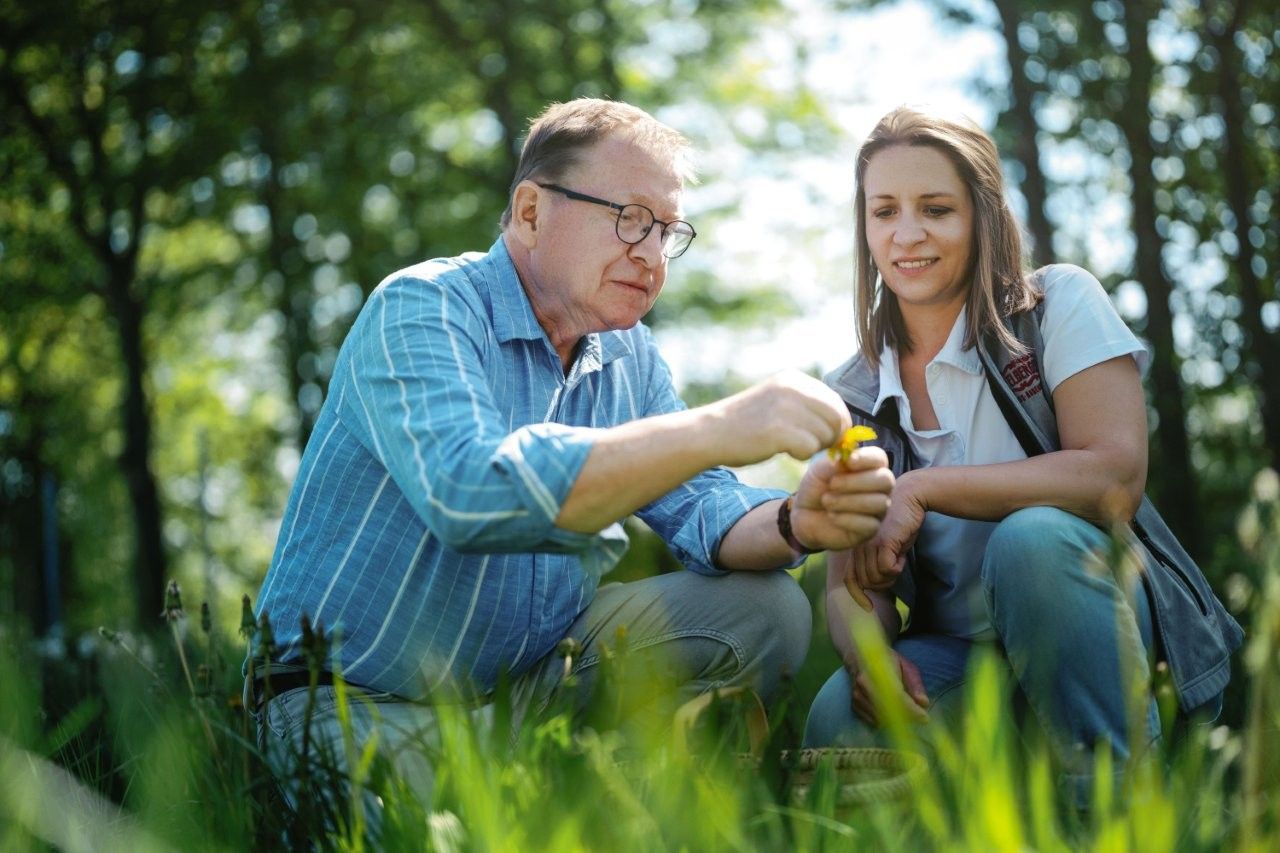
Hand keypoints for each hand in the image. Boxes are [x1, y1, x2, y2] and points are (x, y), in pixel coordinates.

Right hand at [702, 371, 850, 466]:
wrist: (711, 433)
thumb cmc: (747, 423)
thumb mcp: (779, 401)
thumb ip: (808, 405)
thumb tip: (846, 425)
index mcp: (795, 379)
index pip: (836, 402)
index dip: (836, 424)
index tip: (822, 437)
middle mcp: (792, 388)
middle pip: (837, 418)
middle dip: (830, 437)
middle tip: (810, 445)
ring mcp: (785, 408)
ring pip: (825, 435)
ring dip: (812, 447)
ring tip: (789, 445)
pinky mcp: (779, 430)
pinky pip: (809, 449)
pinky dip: (800, 455)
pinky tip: (782, 451)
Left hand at [791, 447, 892, 552]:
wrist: (804, 514)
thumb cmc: (817, 487)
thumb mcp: (820, 470)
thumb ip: (835, 462)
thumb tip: (847, 458)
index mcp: (869, 467)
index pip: (880, 458)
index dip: (867, 459)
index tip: (849, 461)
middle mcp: (879, 488)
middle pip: (886, 480)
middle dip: (857, 481)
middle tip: (832, 484)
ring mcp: (878, 509)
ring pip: (880, 503)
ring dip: (849, 501)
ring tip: (827, 501)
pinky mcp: (871, 529)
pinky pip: (870, 524)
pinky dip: (847, 519)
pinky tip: (832, 516)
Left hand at [836, 471, 925, 607]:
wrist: (910, 496)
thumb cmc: (899, 522)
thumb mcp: (885, 544)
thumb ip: (877, 561)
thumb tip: (878, 583)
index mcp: (856, 547)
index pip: (850, 579)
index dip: (858, 596)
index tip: (869, 608)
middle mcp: (858, 546)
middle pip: (866, 582)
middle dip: (883, 583)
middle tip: (896, 568)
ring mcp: (868, 544)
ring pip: (876, 578)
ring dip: (891, 576)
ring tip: (899, 559)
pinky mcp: (882, 541)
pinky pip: (886, 569)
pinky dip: (897, 568)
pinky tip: (902, 555)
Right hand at [850, 651, 929, 726]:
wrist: (858, 655)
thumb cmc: (885, 659)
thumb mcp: (905, 665)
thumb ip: (915, 683)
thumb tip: (924, 703)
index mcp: (878, 671)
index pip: (897, 696)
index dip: (912, 709)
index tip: (925, 718)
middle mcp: (864, 685)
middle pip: (887, 710)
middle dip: (906, 718)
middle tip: (919, 717)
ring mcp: (857, 696)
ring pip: (880, 719)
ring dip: (897, 721)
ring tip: (908, 714)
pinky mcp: (854, 705)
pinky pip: (872, 721)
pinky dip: (885, 722)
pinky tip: (892, 714)